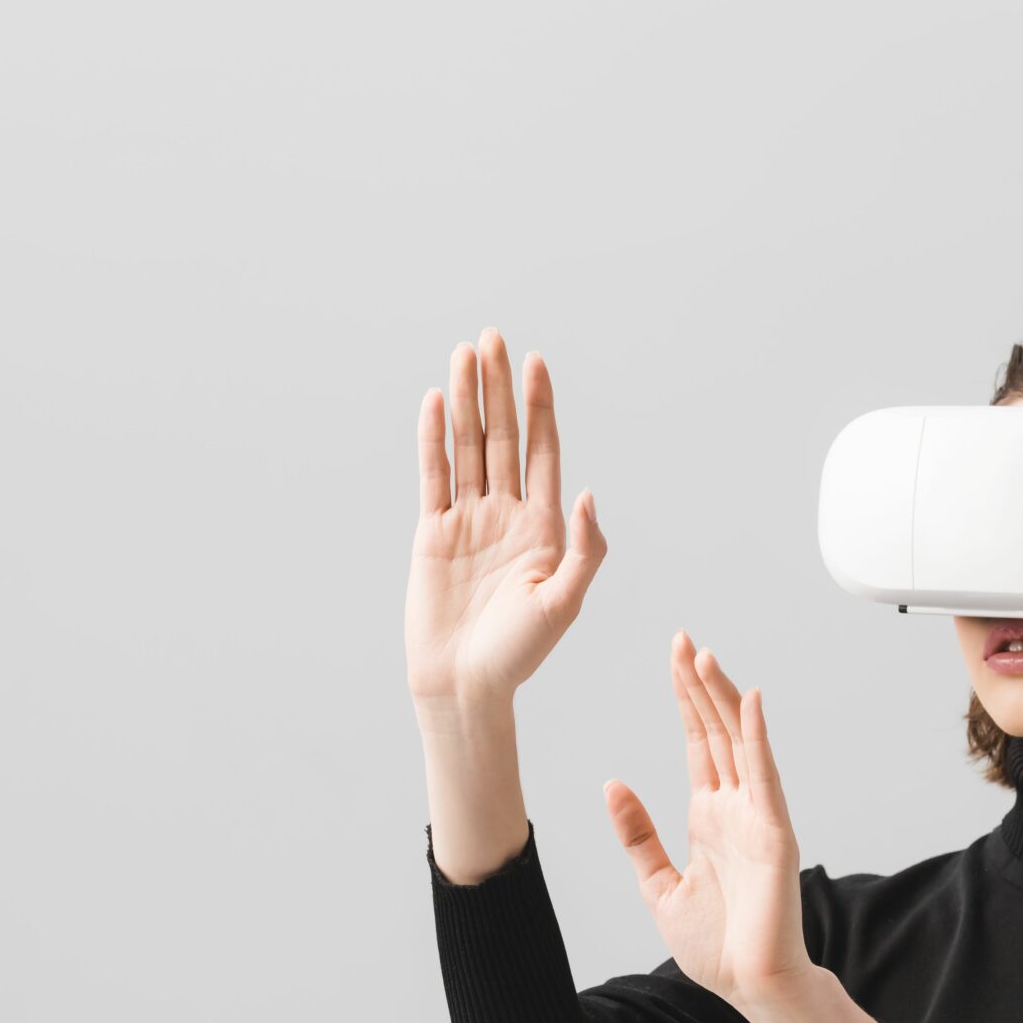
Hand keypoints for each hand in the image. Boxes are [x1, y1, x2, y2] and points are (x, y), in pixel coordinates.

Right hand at [405, 327, 604, 707]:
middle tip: (494, 337)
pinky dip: (432, 438)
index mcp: (546, 527)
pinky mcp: (433, 533)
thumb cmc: (520, 653)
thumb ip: (585, 549)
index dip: (540, 407)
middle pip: (502, 437)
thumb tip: (590, 492)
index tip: (538, 362)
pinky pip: (433, 476)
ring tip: (464, 354)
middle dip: (499, 388)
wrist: (465, 685)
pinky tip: (435, 400)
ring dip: (465, 401)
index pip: (543, 452)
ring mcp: (469, 520)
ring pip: (466, 448)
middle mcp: (508, 515)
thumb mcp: (563, 602)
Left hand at [604, 633, 816, 1013]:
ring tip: (704, 656)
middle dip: (698, 685)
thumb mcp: (658, 885)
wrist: (751, 987)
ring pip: (739, 742)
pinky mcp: (774, 833)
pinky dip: (757, 736)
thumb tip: (612, 785)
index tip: (674, 659)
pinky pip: (764, 775)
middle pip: (715, 732)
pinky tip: (749, 701)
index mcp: (709, 817)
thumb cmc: (717, 946)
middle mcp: (736, 808)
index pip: (696, 744)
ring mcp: (757, 817)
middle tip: (683, 639)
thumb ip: (638, 835)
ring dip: (723, 698)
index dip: (684, 700)